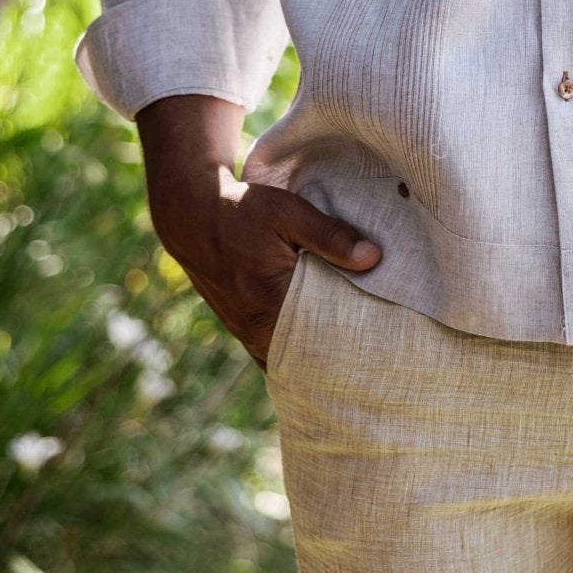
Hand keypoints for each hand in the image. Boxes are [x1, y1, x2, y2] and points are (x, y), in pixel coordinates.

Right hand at [136, 95, 381, 365]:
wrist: (193, 216)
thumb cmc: (242, 211)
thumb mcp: (288, 212)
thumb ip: (331, 235)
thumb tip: (374, 258)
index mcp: (271, 303)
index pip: (320, 342)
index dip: (349, 349)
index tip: (380, 350)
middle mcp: (257, 327)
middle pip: (306, 359)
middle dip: (337, 361)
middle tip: (375, 361)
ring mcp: (247, 332)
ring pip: (289, 359)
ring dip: (316, 358)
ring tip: (354, 357)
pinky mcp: (243, 328)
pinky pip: (273, 352)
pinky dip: (295, 352)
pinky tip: (319, 349)